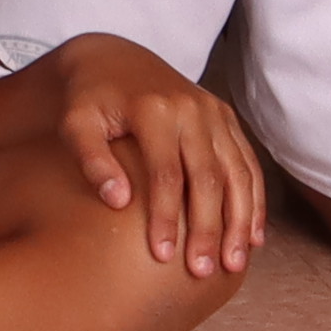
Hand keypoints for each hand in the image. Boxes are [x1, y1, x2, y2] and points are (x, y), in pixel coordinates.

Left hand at [50, 34, 264, 283]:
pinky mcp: (226, 117)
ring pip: (237, 173)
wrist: (115, 59)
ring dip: (238, 221)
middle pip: (208, 178)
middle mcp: (191, 109)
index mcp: (153, 110)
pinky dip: (254, 200)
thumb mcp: (77, 124)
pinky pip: (248, 163)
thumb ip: (92, 159)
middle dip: (207, 228)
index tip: (161, 255)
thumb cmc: (90, 101)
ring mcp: (214, 112)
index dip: (165, 216)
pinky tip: (253, 235)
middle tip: (202, 271)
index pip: (165, 173)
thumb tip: (118, 201)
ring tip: (233, 264)